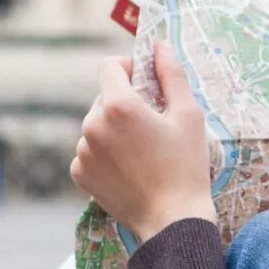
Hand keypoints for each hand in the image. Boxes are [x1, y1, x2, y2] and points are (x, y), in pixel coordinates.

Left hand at [73, 54, 217, 241]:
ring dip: (115, 129)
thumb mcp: (188, 116)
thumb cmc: (186, 167)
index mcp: (118, 106)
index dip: (128, 67)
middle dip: (126, 102)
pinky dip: (106, 153)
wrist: (171, 221)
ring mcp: (83, 151)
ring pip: (97, 125)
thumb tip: (161, 46)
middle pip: (104, 97)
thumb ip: (171, 75)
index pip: (109, 66)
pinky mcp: (80, 173)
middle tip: (153, 124)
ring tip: (143, 151)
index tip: (146, 81)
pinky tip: (130, 168)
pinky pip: (90, 150)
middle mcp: (92, 125)